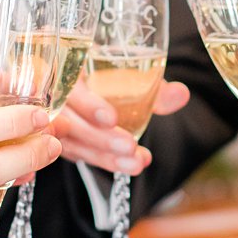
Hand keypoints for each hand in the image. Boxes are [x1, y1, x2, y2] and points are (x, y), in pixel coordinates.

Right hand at [50, 79, 189, 173]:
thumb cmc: (108, 72)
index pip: (70, 90)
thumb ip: (153, 86)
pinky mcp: (66, 141)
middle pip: (71, 124)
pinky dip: (106, 161)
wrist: (95, 83)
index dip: (89, 106)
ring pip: (75, 145)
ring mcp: (57, 124)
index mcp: (66, 72)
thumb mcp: (131, 75)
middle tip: (131, 148)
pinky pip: (81, 154)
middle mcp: (55, 100)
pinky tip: (127, 166)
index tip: (111, 118)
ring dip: (106, 157)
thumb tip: (181, 94)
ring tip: (137, 163)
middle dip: (102, 139)